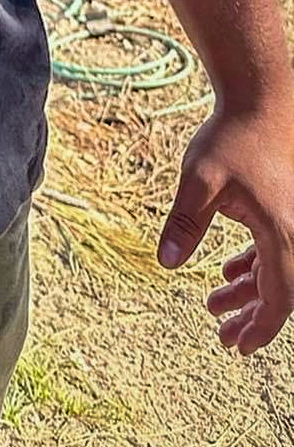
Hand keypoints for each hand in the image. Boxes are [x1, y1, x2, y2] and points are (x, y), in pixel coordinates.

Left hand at [157, 97, 293, 353]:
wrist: (260, 100)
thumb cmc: (231, 138)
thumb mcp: (200, 181)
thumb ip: (184, 224)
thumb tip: (164, 263)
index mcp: (283, 234)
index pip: (278, 299)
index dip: (258, 327)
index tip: (235, 345)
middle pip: (281, 292)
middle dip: (252, 317)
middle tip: (223, 336)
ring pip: (278, 271)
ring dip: (249, 290)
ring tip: (214, 304)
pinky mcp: (286, 209)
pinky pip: (276, 250)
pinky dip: (255, 265)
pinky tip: (226, 272)